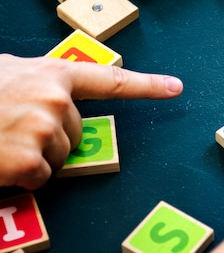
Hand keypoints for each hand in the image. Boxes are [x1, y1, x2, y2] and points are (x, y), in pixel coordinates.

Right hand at [0, 54, 182, 189]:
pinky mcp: (30, 161)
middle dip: (49, 138)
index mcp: (53, 74)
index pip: (110, 81)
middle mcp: (56, 99)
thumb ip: (40, 83)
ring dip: (34, 157)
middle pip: (75, 134)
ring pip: (59, 158)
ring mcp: (44, 129)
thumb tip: (61, 99)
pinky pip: (41, 178)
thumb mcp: (7, 74)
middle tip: (10, 128)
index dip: (147, 85)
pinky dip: (21, 178)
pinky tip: (0, 160)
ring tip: (1, 139)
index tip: (176, 87)